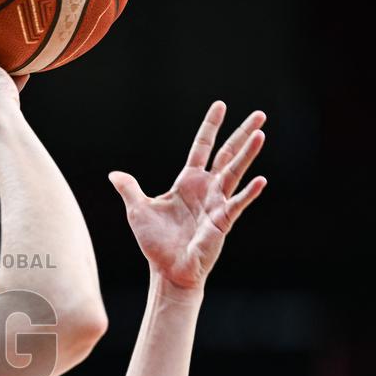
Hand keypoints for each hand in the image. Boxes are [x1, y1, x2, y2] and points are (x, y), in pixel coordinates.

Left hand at [109, 101, 267, 291]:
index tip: (221, 105)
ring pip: (235, 172)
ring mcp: (217, 203)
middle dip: (242, 134)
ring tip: (261, 133)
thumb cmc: (155, 242)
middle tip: (260, 113)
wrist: (167, 270)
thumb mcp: (138, 210)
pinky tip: (261, 180)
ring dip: (247, 154)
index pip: (202, 147)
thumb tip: (113, 174)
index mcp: (187, 182)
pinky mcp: (222, 221)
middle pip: (227, 154)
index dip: (211, 127)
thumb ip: (129, 189)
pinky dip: (248, 193)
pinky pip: (237, 204)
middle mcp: (206, 189)